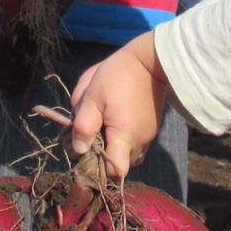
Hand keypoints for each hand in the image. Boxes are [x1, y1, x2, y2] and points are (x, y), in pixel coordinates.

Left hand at [69, 31, 168, 183]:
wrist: (150, 60)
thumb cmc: (118, 75)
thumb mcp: (93, 96)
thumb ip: (83, 126)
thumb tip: (78, 150)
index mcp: (125, 135)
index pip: (115, 171)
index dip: (99, 170)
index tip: (86, 156)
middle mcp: (140, 141)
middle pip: (121, 165)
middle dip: (104, 158)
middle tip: (89, 138)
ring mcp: (149, 135)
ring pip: (130, 155)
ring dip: (115, 148)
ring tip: (102, 128)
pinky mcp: (152, 128)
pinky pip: (137, 144)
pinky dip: (124, 141)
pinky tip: (114, 122)